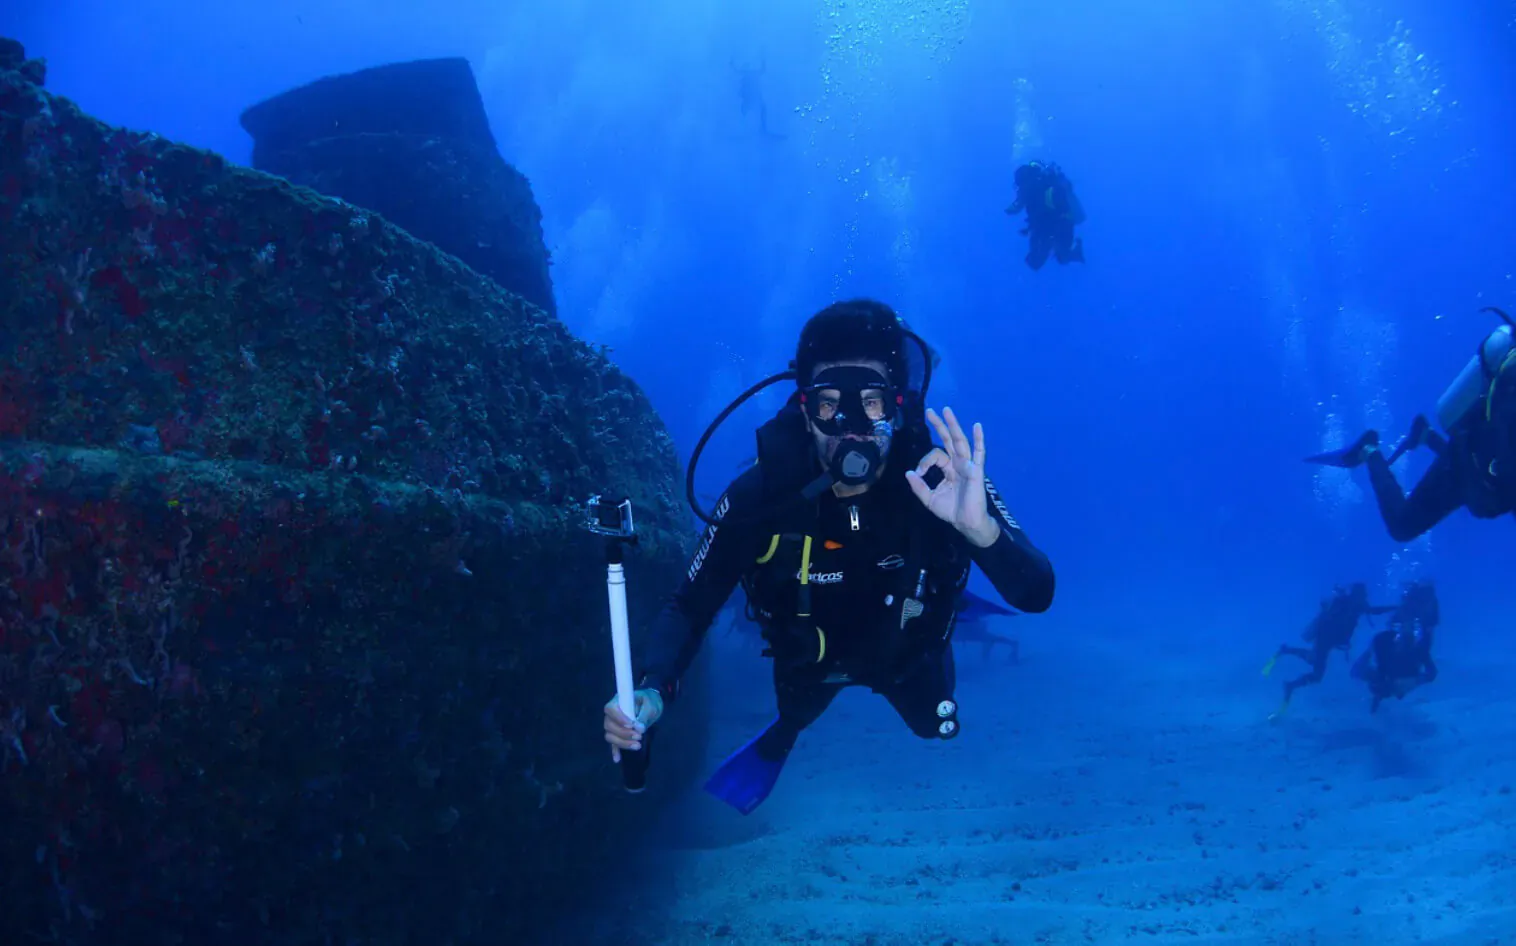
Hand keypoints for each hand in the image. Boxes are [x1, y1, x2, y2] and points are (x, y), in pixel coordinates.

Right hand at [603, 688, 662, 761]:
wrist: (652, 704)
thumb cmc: (650, 701)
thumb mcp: (650, 705)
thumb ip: (644, 715)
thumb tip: (639, 728)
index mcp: (618, 701)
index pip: (611, 709)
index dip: (618, 718)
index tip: (631, 725)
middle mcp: (612, 714)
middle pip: (609, 725)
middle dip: (623, 733)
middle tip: (639, 736)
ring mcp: (613, 725)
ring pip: (610, 736)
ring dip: (622, 743)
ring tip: (637, 746)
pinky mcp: (618, 734)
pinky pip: (612, 743)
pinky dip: (615, 751)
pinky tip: (617, 759)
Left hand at [905, 407, 998, 547]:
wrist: (966, 523)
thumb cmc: (951, 510)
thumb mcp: (929, 499)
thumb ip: (918, 486)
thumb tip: (908, 472)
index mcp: (948, 469)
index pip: (935, 455)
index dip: (924, 461)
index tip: (918, 473)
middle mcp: (958, 464)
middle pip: (948, 440)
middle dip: (939, 425)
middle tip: (930, 411)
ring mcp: (968, 465)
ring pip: (960, 441)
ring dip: (953, 425)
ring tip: (946, 411)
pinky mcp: (976, 471)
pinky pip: (979, 453)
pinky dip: (979, 439)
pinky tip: (977, 426)